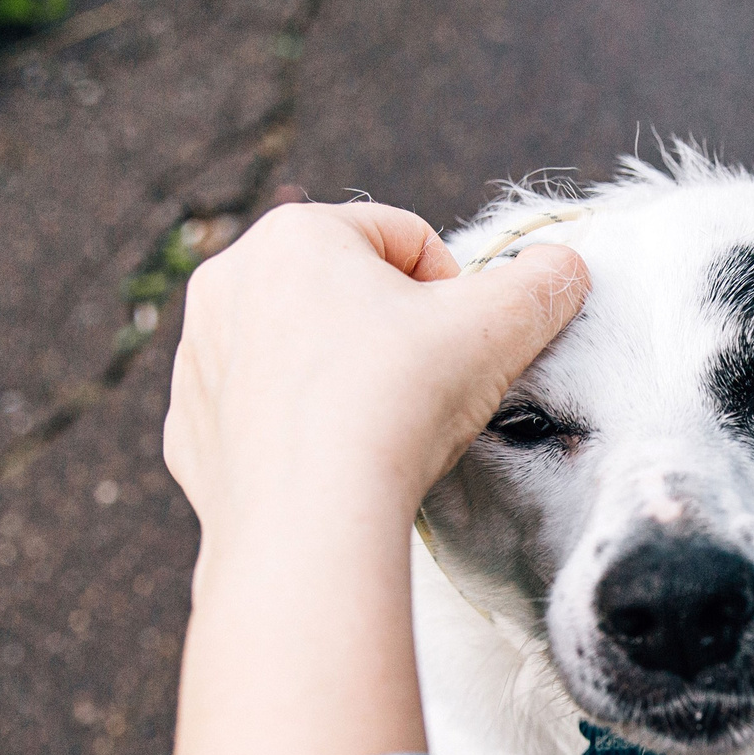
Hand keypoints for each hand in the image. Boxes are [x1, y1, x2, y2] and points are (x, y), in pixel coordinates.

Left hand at [165, 202, 585, 565]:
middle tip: (427, 390)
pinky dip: (297, 430)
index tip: (463, 347)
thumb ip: (542, 284)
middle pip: (344, 290)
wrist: (308, 521)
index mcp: (294, 233)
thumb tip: (565, 267)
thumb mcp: (500, 326)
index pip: (405, 238)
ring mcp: (197, 358)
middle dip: (392, 331)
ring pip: (297, 351)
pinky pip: (259, 413)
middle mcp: (227, 281)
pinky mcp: (188, 430)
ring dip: (343, 376)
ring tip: (379, 430)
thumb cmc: (397, 404)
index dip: (454, 292)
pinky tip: (332, 464)